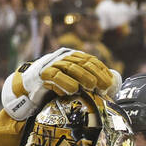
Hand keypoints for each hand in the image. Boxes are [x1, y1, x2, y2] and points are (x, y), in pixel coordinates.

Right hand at [1, 47, 120, 119]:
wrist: (31, 87)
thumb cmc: (58, 86)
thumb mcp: (76, 81)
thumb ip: (92, 81)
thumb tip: (114, 84)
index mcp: (73, 56)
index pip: (90, 60)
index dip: (101, 70)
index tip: (110, 82)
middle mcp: (63, 56)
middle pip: (82, 62)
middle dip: (95, 74)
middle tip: (104, 86)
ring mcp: (52, 63)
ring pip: (70, 67)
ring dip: (83, 77)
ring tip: (92, 86)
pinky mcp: (42, 73)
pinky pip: (55, 76)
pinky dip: (65, 82)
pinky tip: (73, 90)